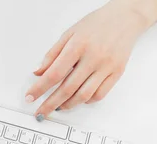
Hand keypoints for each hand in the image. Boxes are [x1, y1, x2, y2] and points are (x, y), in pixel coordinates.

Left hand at [25, 0, 156, 118]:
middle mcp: (93, 57)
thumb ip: (52, 54)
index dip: (40, 88)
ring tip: (58, 106)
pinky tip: (79, 99)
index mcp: (78, 45)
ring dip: (68, 105)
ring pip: (84, 96)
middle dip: (50, 103)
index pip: (54, 73)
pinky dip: (86, 101)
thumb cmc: (96, 24)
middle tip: (41, 112)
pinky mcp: (117, 73)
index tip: (31, 97)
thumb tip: (38, 73)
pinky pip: (99, 95)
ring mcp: (106, 67)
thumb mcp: (69, 33)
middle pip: (67, 88)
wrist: (125, 18)